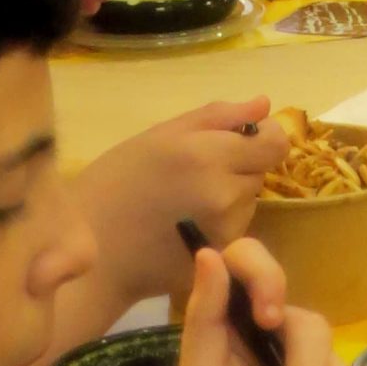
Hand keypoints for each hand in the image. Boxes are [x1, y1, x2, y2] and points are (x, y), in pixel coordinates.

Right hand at [89, 101, 290, 294]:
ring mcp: (224, 233)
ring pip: (248, 201)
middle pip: (260, 172)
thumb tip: (264, 105)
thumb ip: (219, 116)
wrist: (90, 247)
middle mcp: (225, 195)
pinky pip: (236, 230)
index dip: (264, 137)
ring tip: (187, 199)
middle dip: (239, 166)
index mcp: (211, 156)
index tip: (241, 139)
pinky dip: (220, 223)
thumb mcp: (162, 133)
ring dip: (230, 195)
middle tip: (197, 171)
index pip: (276, 144)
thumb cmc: (117, 179)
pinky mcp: (218, 260)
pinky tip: (186, 224)